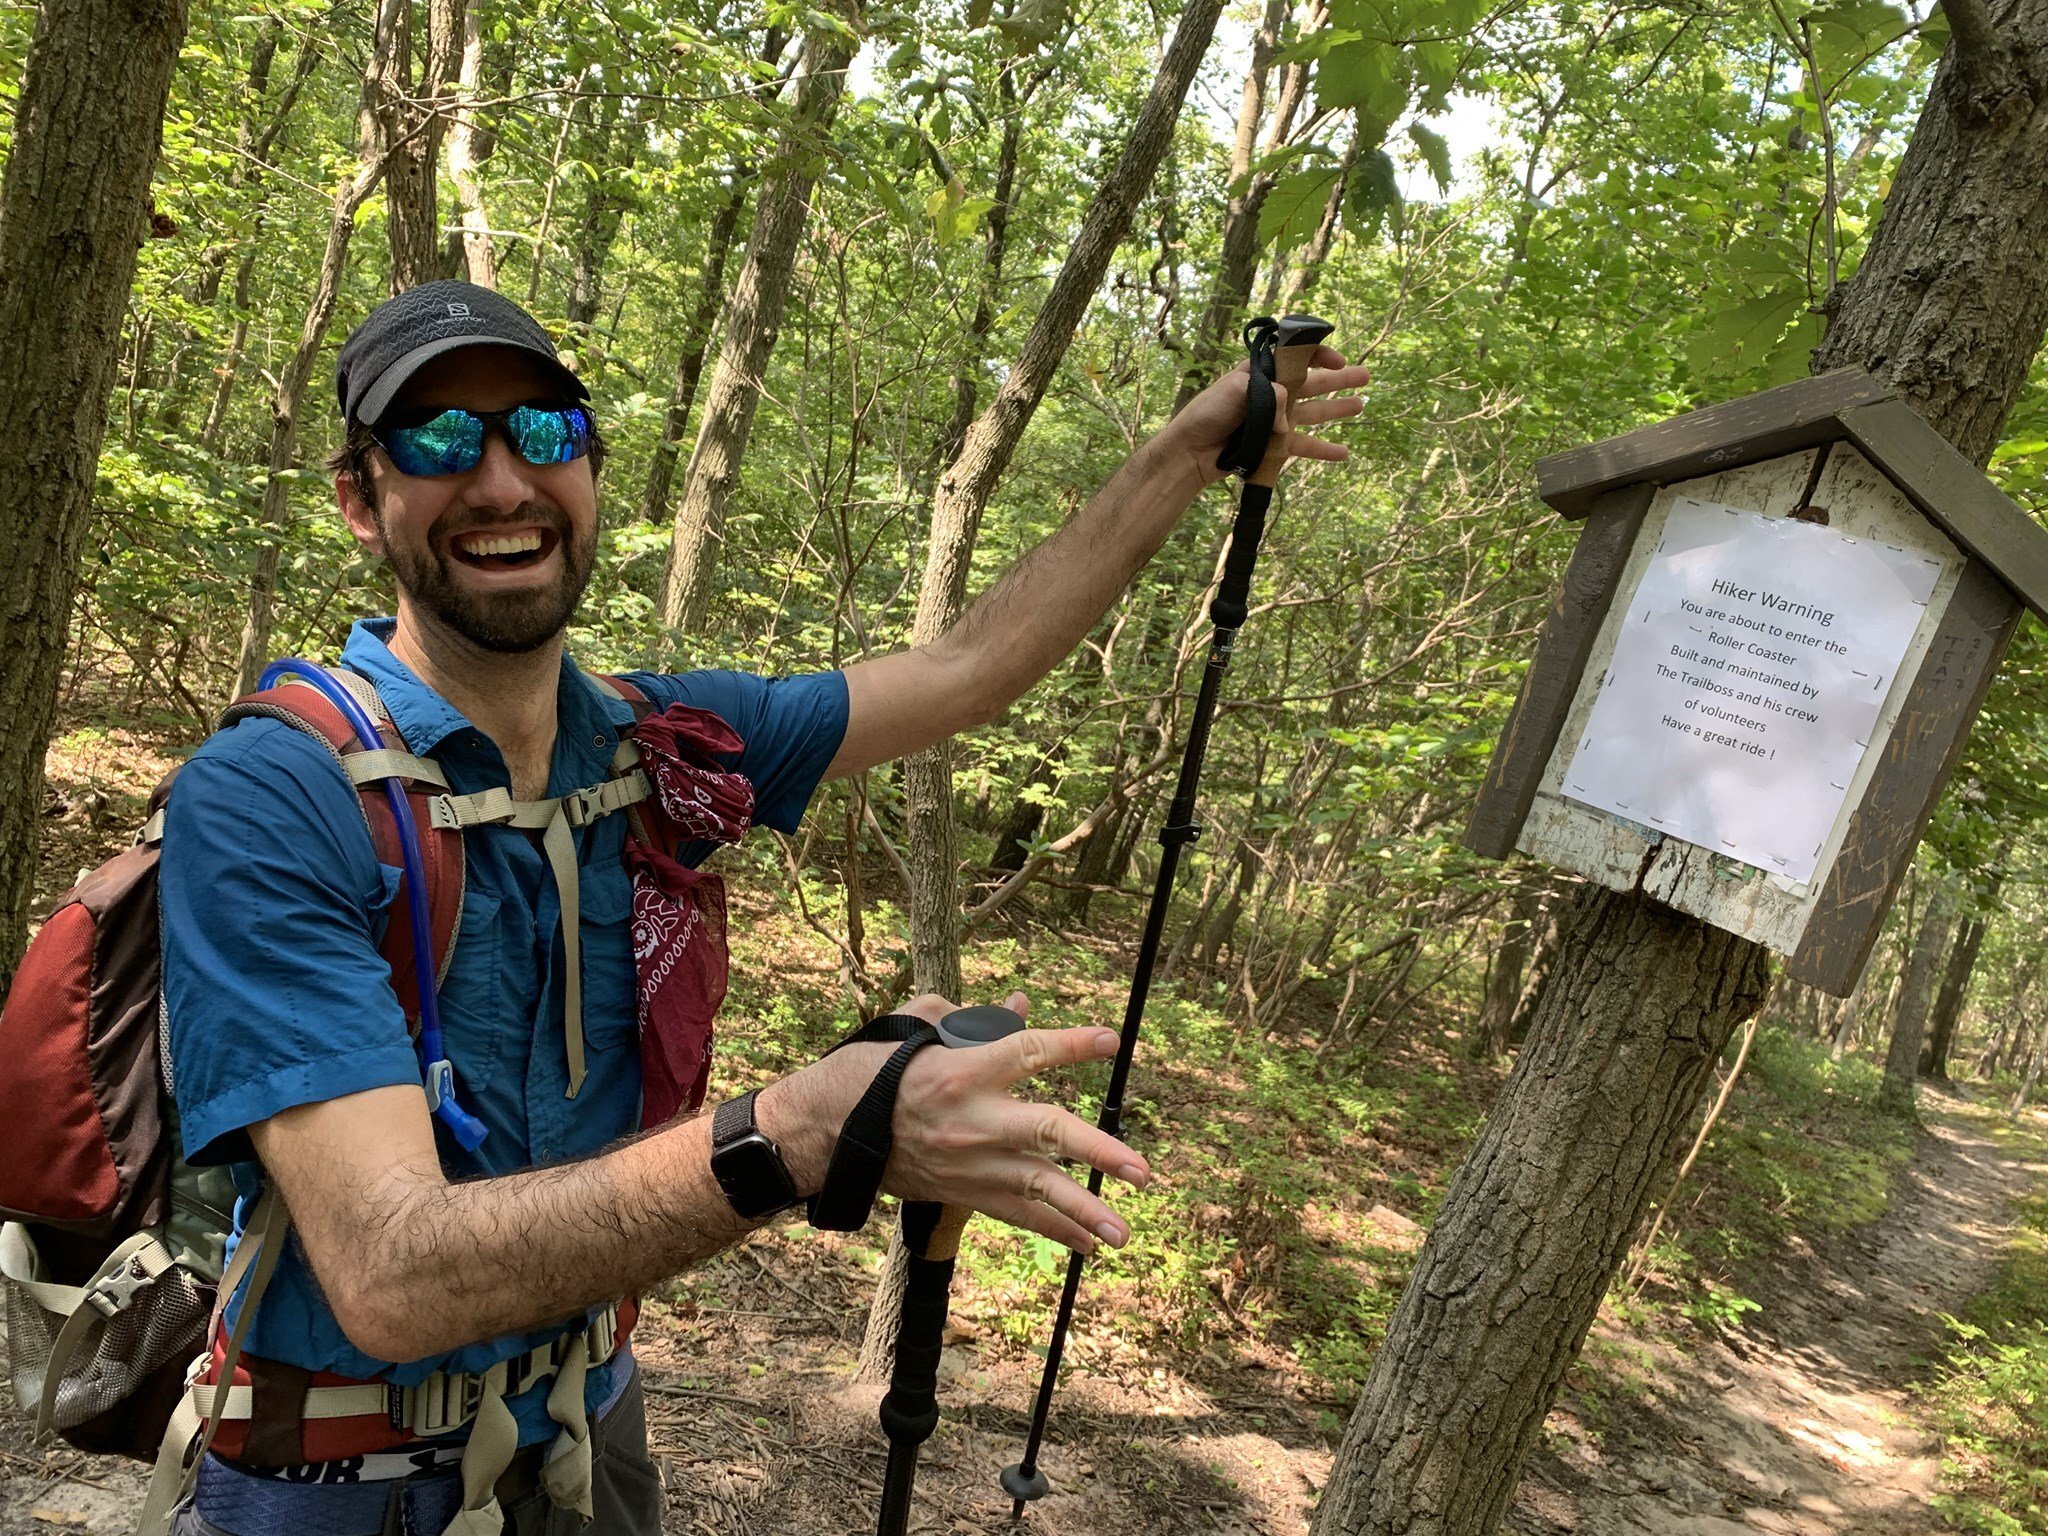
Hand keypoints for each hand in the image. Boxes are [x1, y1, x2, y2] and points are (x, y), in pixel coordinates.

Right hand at [885, 992, 1148, 1253]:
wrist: (825, 1131)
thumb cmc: (871, 1070)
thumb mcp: (916, 1029)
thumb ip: (974, 1018)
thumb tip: (1019, 1006)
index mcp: (962, 1070)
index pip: (1028, 1052)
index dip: (1072, 1046)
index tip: (1111, 1042)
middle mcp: (973, 1120)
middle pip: (1048, 1133)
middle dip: (1099, 1152)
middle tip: (1141, 1171)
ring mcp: (970, 1163)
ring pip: (1037, 1189)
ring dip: (1084, 1212)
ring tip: (1122, 1232)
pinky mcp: (962, 1192)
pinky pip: (1016, 1215)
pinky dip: (1053, 1231)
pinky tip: (1089, 1244)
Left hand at [1157, 346, 1370, 487]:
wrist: (1192, 451)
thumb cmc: (1208, 413)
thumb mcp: (1237, 391)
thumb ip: (1271, 397)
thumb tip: (1288, 423)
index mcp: (1262, 373)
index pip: (1296, 358)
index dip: (1319, 356)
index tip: (1338, 361)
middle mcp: (1273, 394)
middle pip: (1313, 384)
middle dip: (1340, 379)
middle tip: (1366, 376)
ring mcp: (1275, 420)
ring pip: (1314, 413)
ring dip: (1338, 409)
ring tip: (1362, 405)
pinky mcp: (1274, 445)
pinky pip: (1304, 447)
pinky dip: (1323, 450)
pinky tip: (1344, 453)